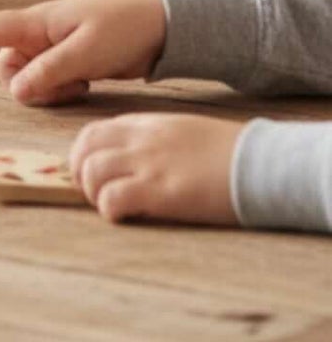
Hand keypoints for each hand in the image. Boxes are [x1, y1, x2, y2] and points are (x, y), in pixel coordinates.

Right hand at [0, 0, 167, 103]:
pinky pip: (46, 85)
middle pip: (6, 67)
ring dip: (48, 90)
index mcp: (36, 22)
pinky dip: (61, 91)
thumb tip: (17, 91)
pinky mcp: (66, 63)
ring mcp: (50, 49)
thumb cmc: (125, 29)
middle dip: (27, 83)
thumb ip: (50, 71)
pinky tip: (86, 83)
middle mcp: (36, 35)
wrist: (162, 27)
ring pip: (26, 81)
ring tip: (80, 82)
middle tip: (66, 83)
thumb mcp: (87, 52)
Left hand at [70, 113, 241, 224]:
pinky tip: (123, 216)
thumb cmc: (233, 151)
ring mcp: (147, 164)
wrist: (263, 162)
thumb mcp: (185, 132)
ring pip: (91, 173)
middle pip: (84, 149)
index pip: (94, 132)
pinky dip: (109, 210)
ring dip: (92, 193)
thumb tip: (138, 159)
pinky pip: (112, 198)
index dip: (84, 154)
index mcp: (146, 124)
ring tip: (109, 206)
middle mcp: (140, 140)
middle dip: (78, 173)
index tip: (90, 173)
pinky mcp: (159, 191)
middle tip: (92, 193)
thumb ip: (156, 140)